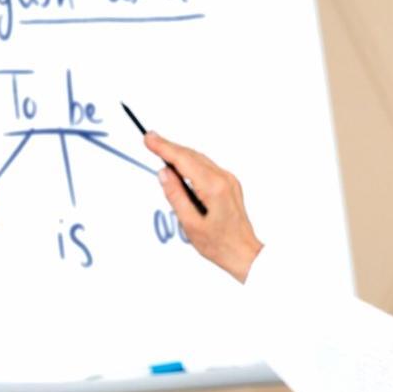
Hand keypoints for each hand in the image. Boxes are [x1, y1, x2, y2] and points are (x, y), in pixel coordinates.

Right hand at [143, 132, 263, 283]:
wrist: (243, 253)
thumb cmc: (220, 244)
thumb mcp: (190, 224)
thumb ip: (176, 196)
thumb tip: (164, 174)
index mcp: (214, 188)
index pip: (184, 160)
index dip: (164, 147)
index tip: (149, 138)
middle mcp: (224, 179)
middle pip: (191, 156)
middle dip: (169, 147)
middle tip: (150, 140)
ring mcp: (229, 180)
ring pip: (199, 159)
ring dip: (179, 154)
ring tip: (160, 149)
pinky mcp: (229, 184)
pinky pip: (206, 167)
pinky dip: (190, 163)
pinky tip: (179, 165)